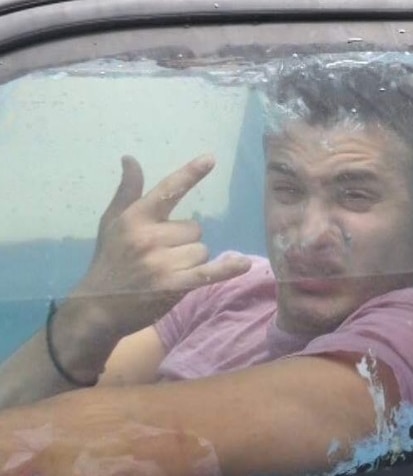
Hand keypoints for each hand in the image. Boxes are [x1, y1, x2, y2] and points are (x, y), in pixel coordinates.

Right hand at [70, 155, 250, 337]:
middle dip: (184, 241)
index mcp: (136, 218)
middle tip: (162, 256)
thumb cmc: (109, 261)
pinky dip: (227, 269)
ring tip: (168, 271)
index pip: (168, 190)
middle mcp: (150, 236)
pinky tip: (243, 264)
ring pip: (202, 250)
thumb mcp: (112, 223)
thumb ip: (127, 191)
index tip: (211, 158)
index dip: (190, 174)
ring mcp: (162, 262)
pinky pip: (208, 272)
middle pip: (194, 229)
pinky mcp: (173, 285)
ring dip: (192, 261)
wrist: (97, 307)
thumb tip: (130, 159)